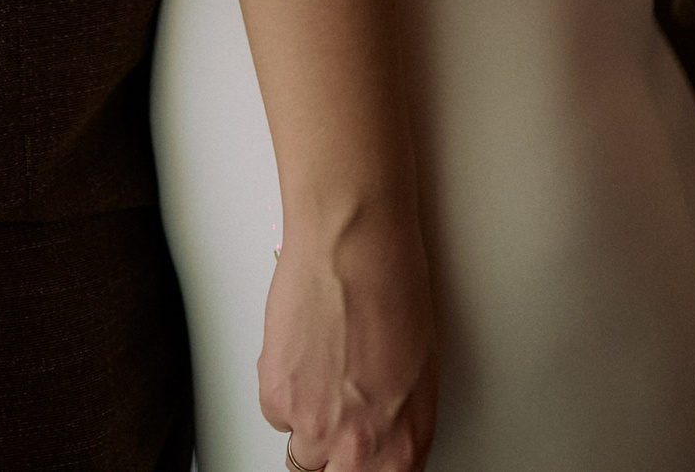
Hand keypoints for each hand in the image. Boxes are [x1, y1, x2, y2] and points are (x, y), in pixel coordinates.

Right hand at [261, 201, 437, 471]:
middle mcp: (358, 448)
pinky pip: (275, 412)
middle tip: (335, 419)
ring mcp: (314, 426)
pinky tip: (303, 350)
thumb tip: (381, 436)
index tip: (355, 458)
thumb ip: (396, 424)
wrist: (353, 244)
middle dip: (332, 456)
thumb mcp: (419, 375)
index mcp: (402, 446)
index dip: (362, 467)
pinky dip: (284, 388)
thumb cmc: (394, 288)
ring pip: (301, 452)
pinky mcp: (276, 396)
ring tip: (321, 373)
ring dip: (307, 421)